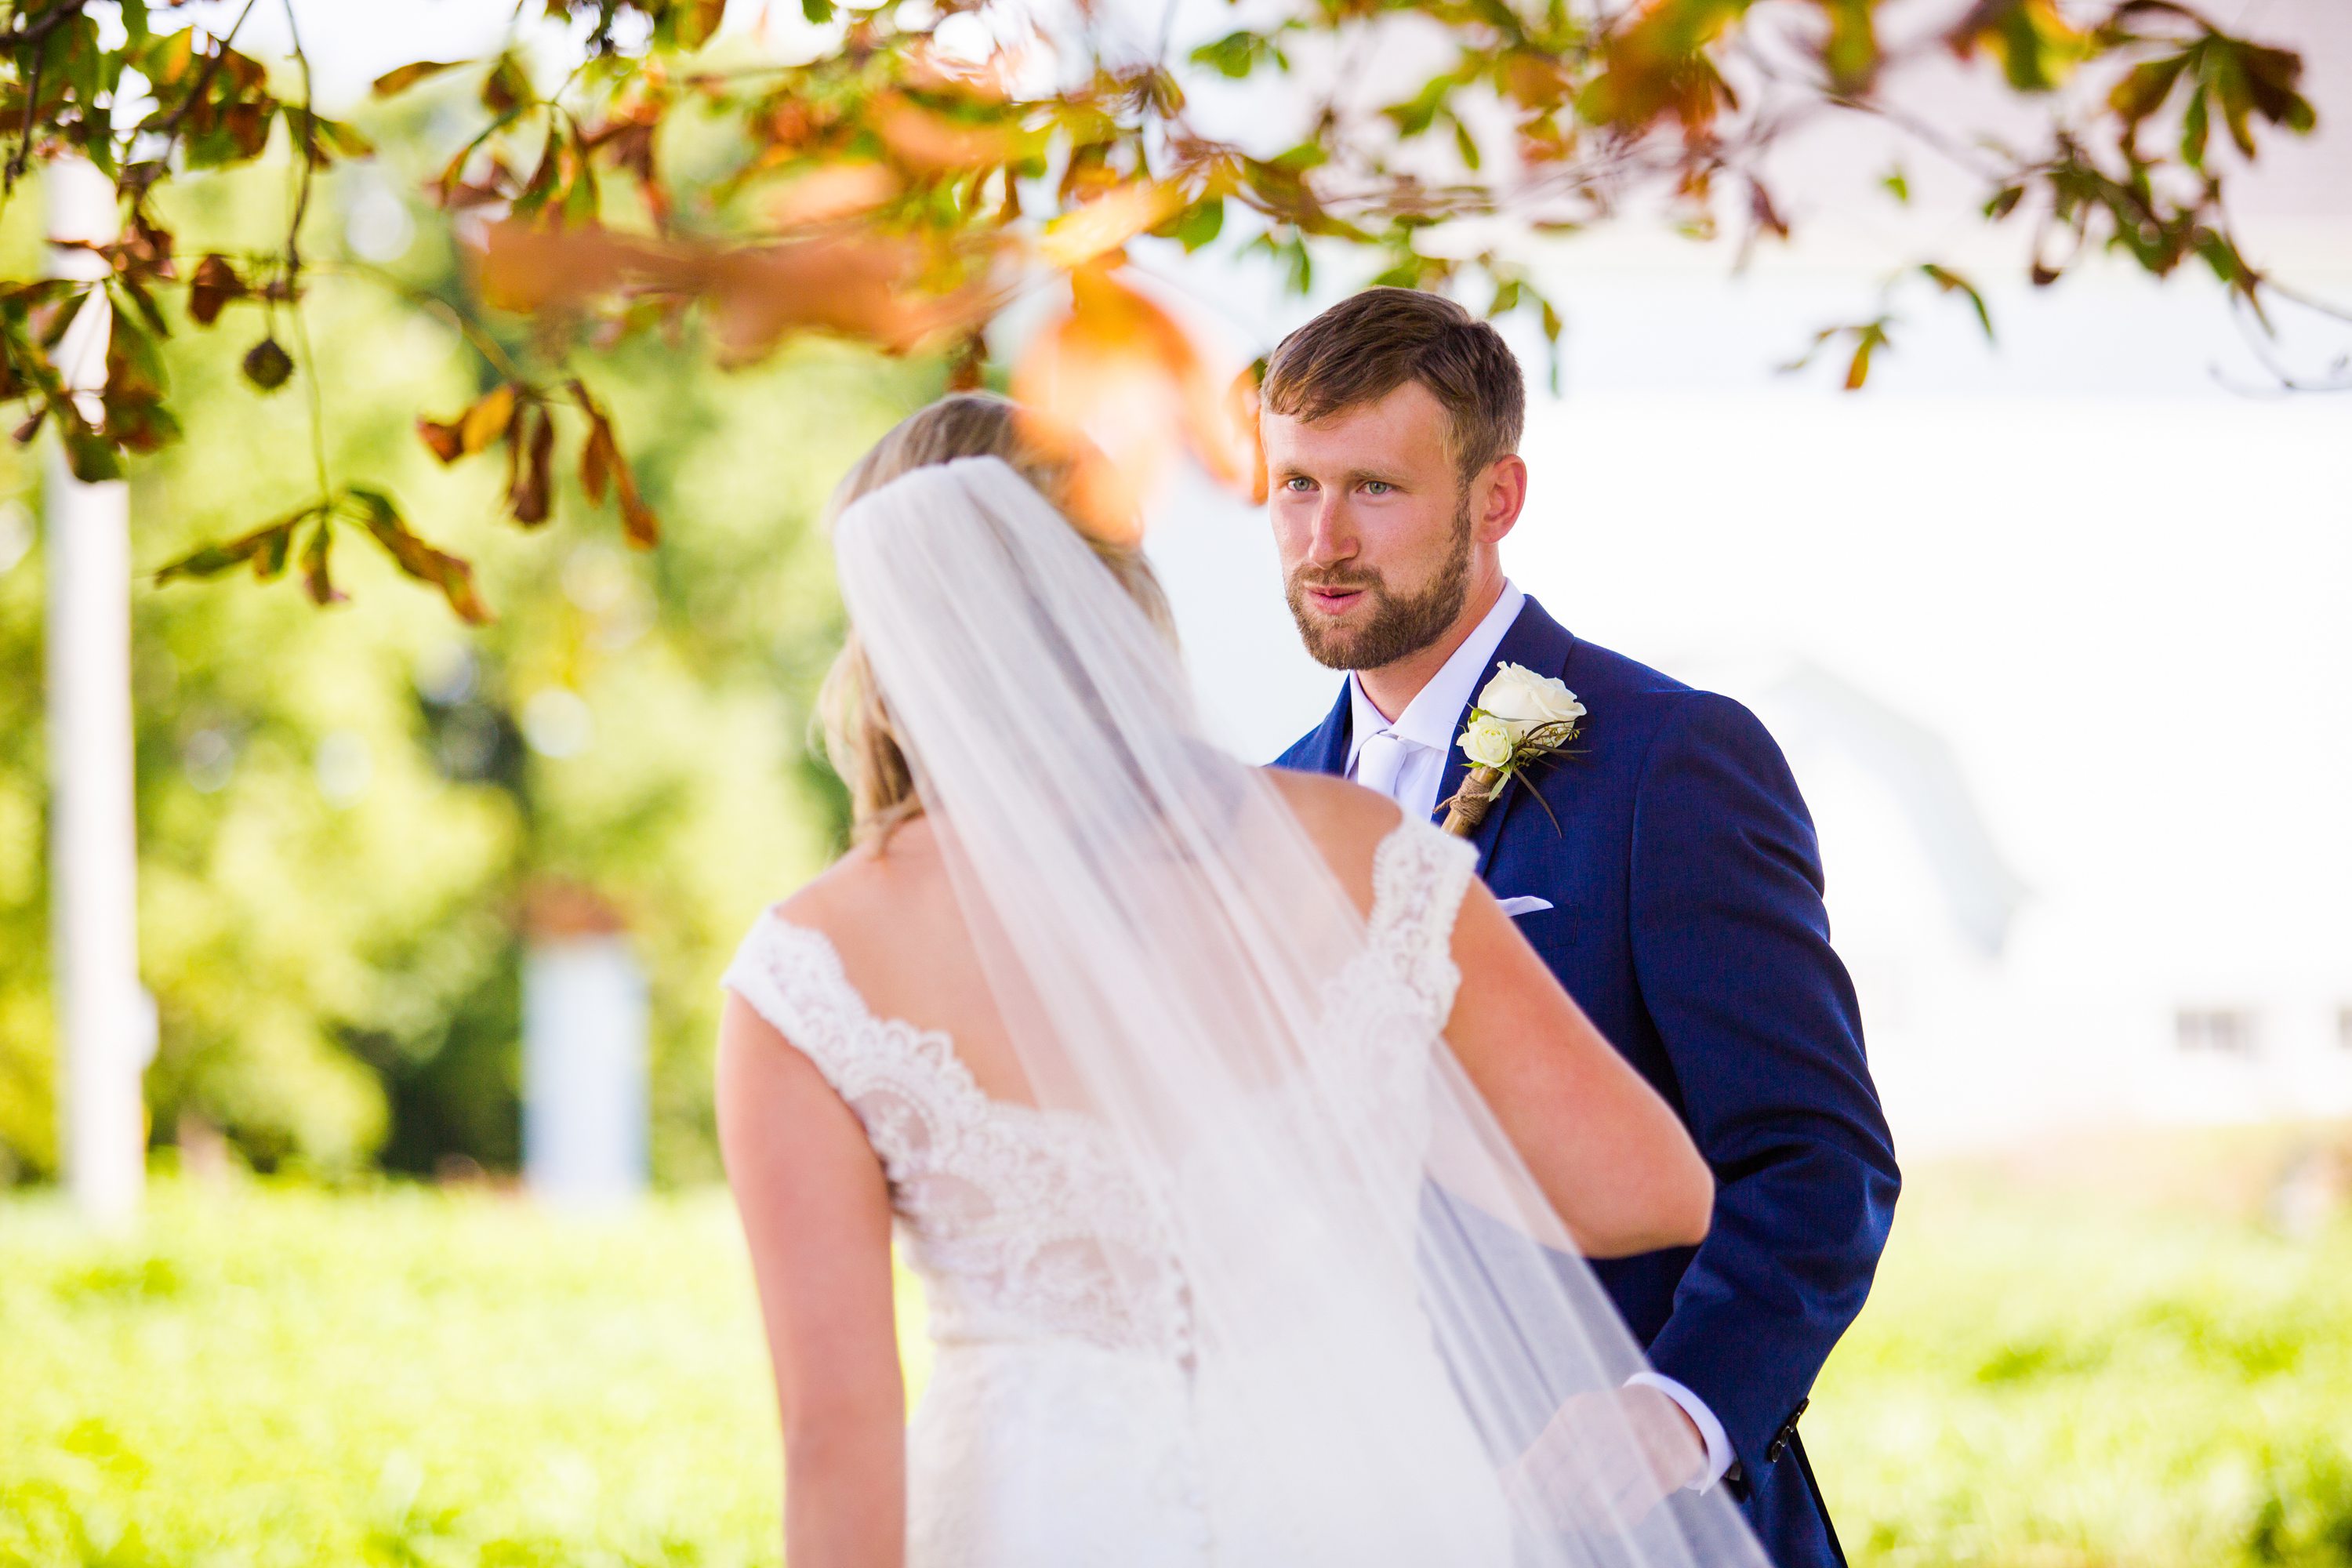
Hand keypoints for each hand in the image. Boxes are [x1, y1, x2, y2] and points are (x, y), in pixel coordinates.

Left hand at [1498, 1385, 1706, 1533]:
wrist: (1674, 1409)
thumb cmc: (1610, 1422)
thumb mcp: (1574, 1423)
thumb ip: (1540, 1451)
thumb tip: (1502, 1482)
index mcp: (1579, 1413)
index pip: (1540, 1459)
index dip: (1525, 1490)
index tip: (1519, 1508)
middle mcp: (1608, 1427)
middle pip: (1565, 1485)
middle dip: (1550, 1510)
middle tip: (1546, 1521)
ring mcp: (1638, 1450)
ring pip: (1594, 1502)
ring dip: (1576, 1520)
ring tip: (1570, 1521)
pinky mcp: (1662, 1474)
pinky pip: (1625, 1513)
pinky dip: (1607, 1523)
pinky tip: (1601, 1520)